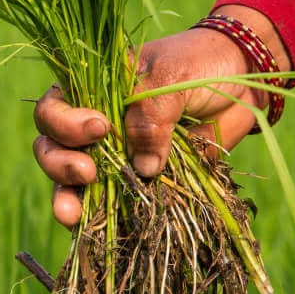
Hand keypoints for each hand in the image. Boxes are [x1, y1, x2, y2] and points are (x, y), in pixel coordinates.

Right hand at [32, 6, 286, 227]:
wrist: (243, 80)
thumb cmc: (200, 65)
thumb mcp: (172, 77)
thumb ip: (151, 116)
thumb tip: (143, 169)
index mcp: (92, 89)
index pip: (54, 107)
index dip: (64, 123)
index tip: (99, 128)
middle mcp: (93, 124)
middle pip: (51, 147)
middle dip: (59, 164)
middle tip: (88, 172)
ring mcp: (114, 156)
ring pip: (70, 181)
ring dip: (67, 198)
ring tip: (73, 213)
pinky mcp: (138, 183)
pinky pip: (109, 204)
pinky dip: (98, 219)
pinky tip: (88, 229)